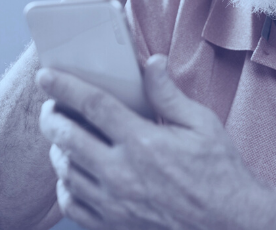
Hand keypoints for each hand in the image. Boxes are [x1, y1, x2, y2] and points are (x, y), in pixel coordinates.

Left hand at [36, 55, 266, 229]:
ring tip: (62, 136)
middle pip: (67, 137)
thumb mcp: (202, 124)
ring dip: (57, 148)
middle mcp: (122, 173)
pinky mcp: (114, 225)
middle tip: (51, 106)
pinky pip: (71, 204)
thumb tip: (151, 62)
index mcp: (144, 142)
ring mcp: (115, 203)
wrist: (230, 223)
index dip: (65, 87)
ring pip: (65, 171)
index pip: (92, 105)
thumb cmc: (219, 171)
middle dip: (51, 116)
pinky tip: (74, 173)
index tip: (46, 76)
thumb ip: (168, 94)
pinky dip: (64, 186)